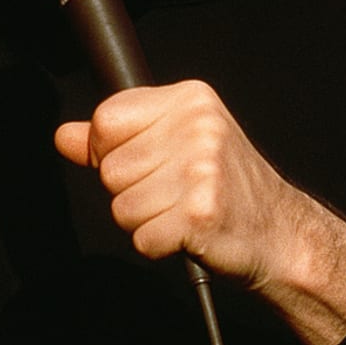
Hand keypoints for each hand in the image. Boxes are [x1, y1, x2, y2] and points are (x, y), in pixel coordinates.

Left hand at [55, 80, 345, 344]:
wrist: (280, 234)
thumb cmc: (227, 187)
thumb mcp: (175, 143)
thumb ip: (116, 138)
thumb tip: (64, 136)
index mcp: (189, 99)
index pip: (106, 120)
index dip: (110, 151)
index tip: (143, 163)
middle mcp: (198, 127)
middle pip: (110, 169)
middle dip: (131, 192)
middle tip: (172, 193)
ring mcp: (202, 169)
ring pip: (121, 206)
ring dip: (144, 221)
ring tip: (181, 212)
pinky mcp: (200, 213)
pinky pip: (141, 237)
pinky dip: (158, 245)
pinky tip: (188, 234)